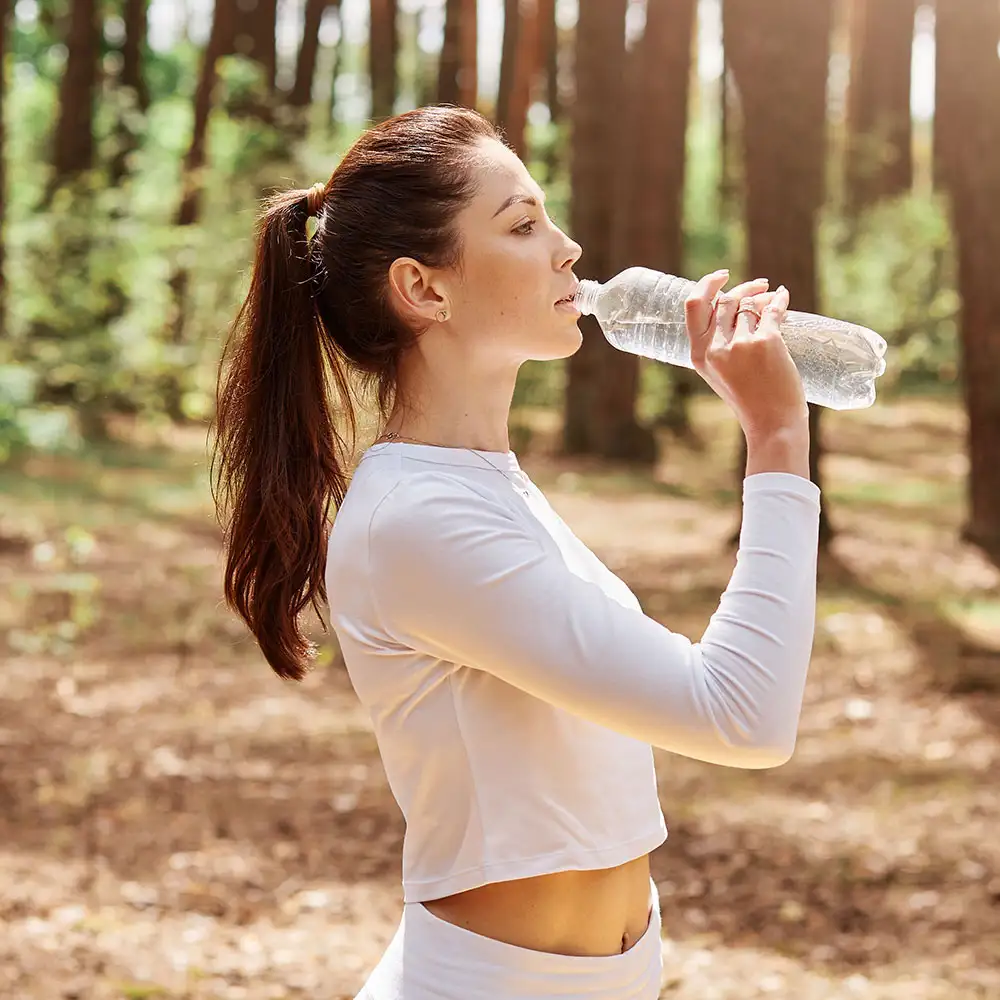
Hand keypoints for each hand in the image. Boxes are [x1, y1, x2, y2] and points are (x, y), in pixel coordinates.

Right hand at [684, 271, 808, 439]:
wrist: (772, 424)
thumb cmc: (750, 401)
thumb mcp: (721, 374)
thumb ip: (720, 346)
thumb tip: (737, 309)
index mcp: (699, 355)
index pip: (694, 306)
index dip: (707, 284)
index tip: (722, 276)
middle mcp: (716, 347)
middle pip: (726, 300)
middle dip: (743, 287)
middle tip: (759, 286)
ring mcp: (741, 344)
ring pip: (750, 304)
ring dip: (764, 295)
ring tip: (772, 298)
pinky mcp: (767, 342)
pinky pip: (773, 310)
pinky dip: (780, 299)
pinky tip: (783, 296)